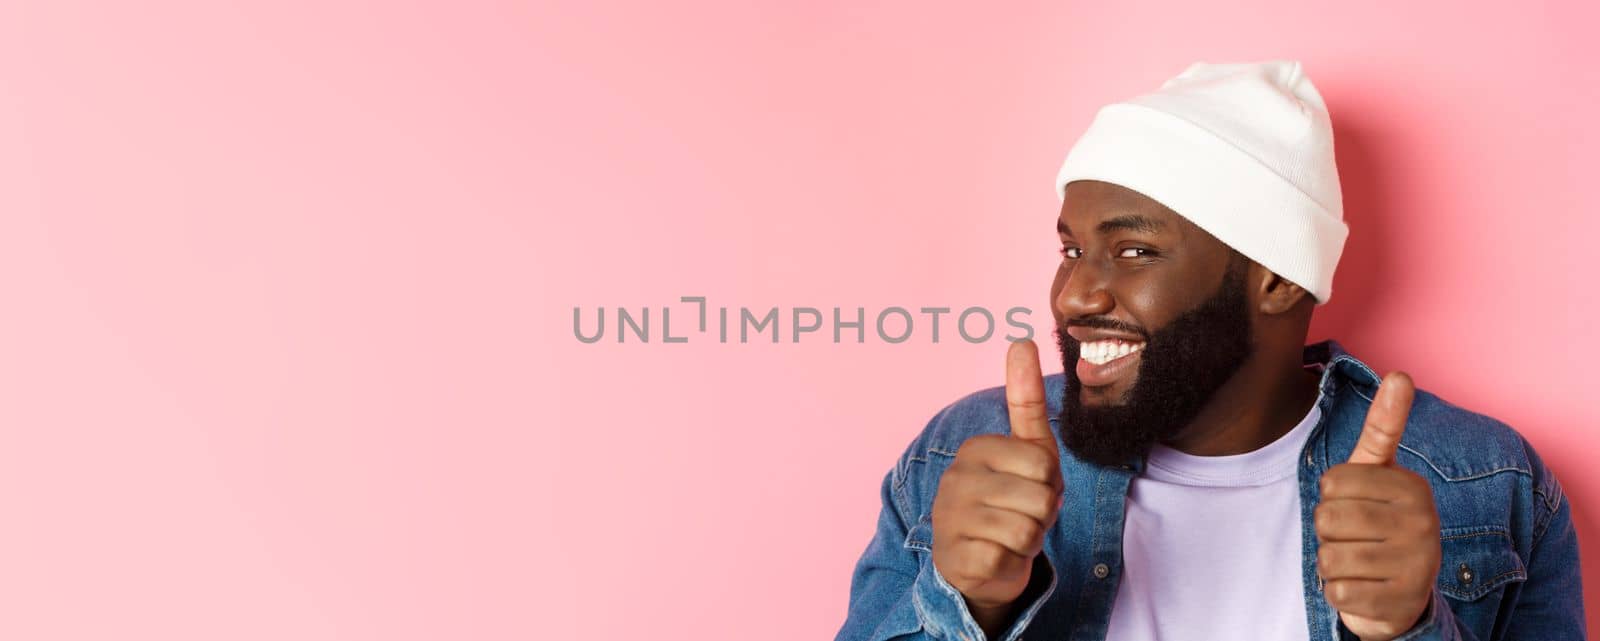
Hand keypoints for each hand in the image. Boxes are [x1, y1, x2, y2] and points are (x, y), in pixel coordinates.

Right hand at [930, 340, 1064, 632]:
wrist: (979, 563)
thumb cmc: (1011, 500)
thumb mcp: (1028, 451)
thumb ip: (1025, 399)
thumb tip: (1022, 340)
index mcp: (976, 449)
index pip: (1045, 465)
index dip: (1051, 485)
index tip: (1030, 489)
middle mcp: (956, 479)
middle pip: (1040, 499)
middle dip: (1042, 516)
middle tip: (1021, 517)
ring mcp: (951, 520)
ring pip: (1026, 530)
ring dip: (1029, 542)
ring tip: (1010, 538)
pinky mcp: (956, 559)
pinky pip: (1009, 560)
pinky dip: (1013, 565)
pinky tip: (997, 559)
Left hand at [1316, 371, 1440, 640]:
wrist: (1402, 594)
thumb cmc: (1378, 523)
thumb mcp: (1378, 475)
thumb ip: (1383, 427)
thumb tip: (1400, 374)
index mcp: (1413, 488)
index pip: (1332, 481)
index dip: (1330, 496)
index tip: (1355, 504)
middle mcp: (1423, 524)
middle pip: (1328, 518)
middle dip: (1328, 531)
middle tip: (1354, 537)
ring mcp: (1416, 566)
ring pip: (1329, 557)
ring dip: (1331, 563)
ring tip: (1358, 562)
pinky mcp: (1401, 603)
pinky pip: (1337, 592)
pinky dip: (1338, 593)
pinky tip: (1363, 589)